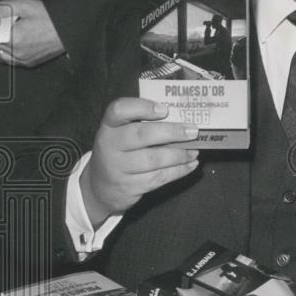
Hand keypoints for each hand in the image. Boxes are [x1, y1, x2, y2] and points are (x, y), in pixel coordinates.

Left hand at [0, 0, 64, 66]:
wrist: (67, 29)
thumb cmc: (49, 17)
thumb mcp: (24, 5)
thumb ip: (1, 8)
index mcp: (15, 37)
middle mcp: (17, 52)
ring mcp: (23, 60)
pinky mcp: (28, 63)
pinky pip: (8, 60)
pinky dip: (3, 53)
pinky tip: (5, 43)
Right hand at [80, 98, 199, 227]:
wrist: (101, 187)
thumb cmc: (119, 153)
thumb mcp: (120, 135)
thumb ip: (142, 125)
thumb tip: (180, 120)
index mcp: (108, 126)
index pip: (119, 110)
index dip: (142, 107)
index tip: (164, 109)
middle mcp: (110, 145)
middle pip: (141, 135)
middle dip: (171, 132)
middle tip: (192, 131)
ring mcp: (118, 167)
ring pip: (153, 159)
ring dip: (179, 155)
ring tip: (194, 151)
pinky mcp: (129, 186)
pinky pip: (158, 177)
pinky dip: (178, 171)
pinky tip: (190, 164)